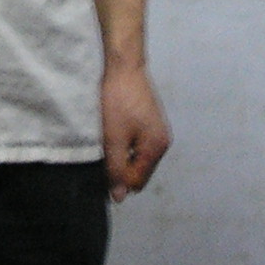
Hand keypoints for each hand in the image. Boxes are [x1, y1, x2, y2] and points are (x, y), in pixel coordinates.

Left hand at [100, 63, 169, 202]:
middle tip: (104, 150)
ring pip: (137, 157)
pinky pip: (137, 144)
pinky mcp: (150, 122)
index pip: (137, 180)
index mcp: (157, 148)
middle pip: (139, 170)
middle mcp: (162, 142)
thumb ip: (117, 169)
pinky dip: (125, 143)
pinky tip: (114, 131)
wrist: (124, 67)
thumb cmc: (118, 102)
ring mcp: (158, 131)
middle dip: (121, 166)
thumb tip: (119, 197)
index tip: (102, 163)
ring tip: (108, 139)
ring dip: (121, 154)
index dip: (117, 178)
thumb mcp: (114, 139)